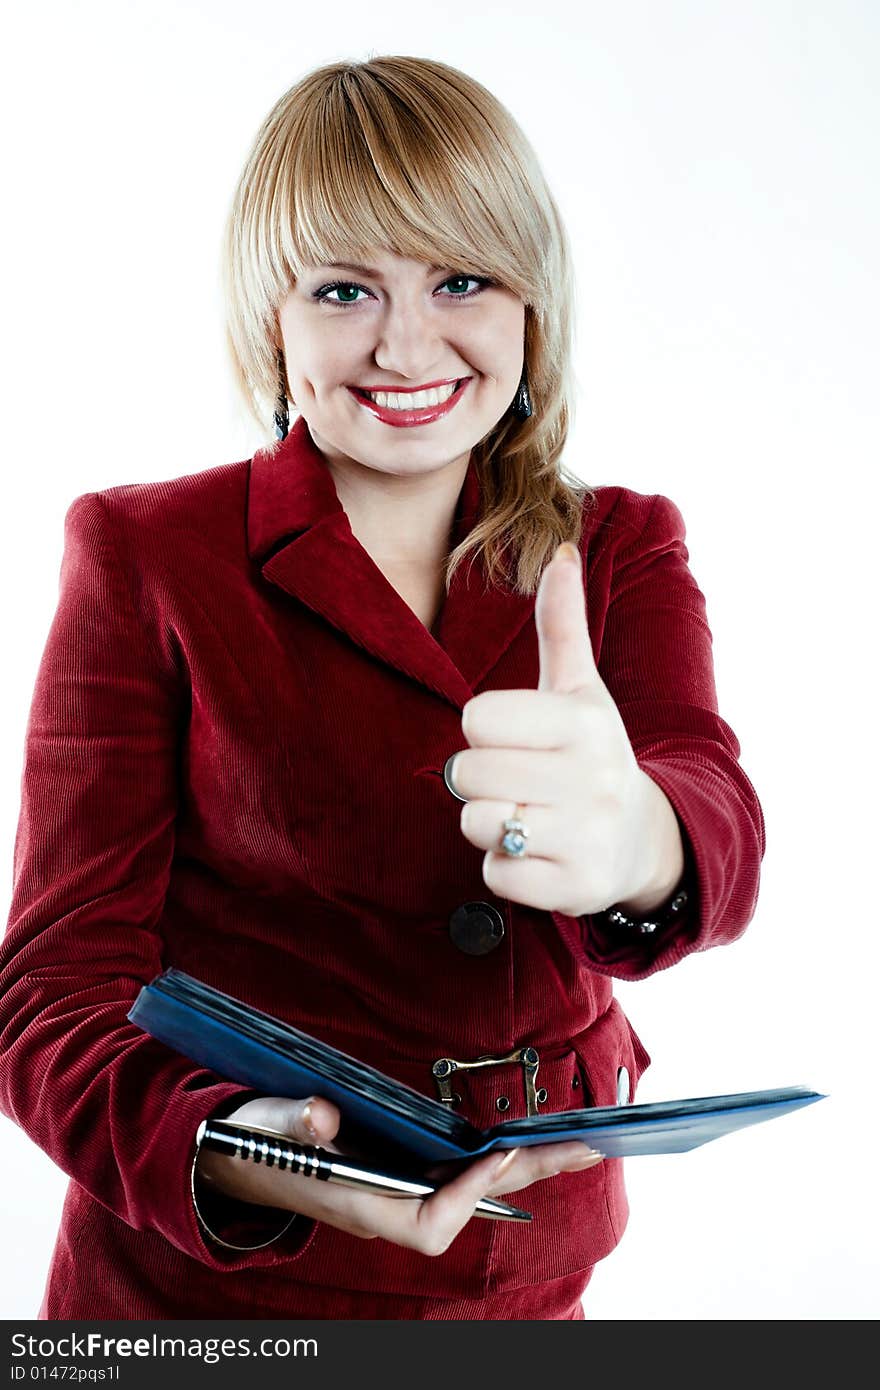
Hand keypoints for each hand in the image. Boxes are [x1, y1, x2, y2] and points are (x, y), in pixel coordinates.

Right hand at [195, 1094, 602, 1256]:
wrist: (235, 1156)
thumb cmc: (252, 1144)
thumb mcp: (266, 1126)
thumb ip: (296, 1121)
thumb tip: (323, 1115)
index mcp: (360, 1207)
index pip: (430, 1222)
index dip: (466, 1193)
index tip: (493, 1152)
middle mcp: (388, 1208)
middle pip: (472, 1205)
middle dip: (527, 1175)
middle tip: (585, 1148)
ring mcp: (397, 1193)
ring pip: (474, 1190)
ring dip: (522, 1167)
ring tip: (573, 1144)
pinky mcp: (400, 1174)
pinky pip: (461, 1175)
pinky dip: (494, 1159)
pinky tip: (518, 1143)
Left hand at [451, 543, 654, 916]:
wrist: (644, 839)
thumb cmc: (592, 754)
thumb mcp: (581, 689)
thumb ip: (562, 624)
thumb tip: (560, 549)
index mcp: (583, 721)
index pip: (477, 719)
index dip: (486, 732)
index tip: (520, 740)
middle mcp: (590, 777)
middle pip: (466, 774)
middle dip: (481, 780)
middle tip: (519, 782)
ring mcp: (586, 836)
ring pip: (477, 824)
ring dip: (490, 825)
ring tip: (529, 815)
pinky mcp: (575, 888)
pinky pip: (495, 875)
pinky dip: (505, 868)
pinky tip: (538, 854)